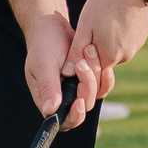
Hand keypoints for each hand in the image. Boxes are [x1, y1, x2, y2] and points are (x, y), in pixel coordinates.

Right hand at [23, 11, 96, 129]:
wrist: (52, 27)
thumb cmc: (43, 45)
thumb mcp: (43, 65)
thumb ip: (48, 87)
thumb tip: (50, 111)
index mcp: (48, 98)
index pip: (62, 120)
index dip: (74, 116)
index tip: (79, 101)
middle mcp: (63, 97)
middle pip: (82, 106)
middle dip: (86, 87)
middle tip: (81, 64)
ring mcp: (76, 88)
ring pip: (94, 95)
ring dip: (94, 77)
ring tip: (87, 54)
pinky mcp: (88, 79)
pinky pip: (102, 84)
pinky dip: (104, 75)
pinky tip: (104, 65)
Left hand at [66, 0, 147, 120]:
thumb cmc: (107, 2)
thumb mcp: (86, 26)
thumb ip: (77, 51)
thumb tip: (67, 73)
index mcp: (109, 57)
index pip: (92, 70)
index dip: (83, 57)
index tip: (82, 39)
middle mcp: (125, 56)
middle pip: (103, 60)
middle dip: (94, 48)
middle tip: (92, 24)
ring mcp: (136, 46)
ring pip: (114, 50)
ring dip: (106, 40)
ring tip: (104, 19)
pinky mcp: (142, 36)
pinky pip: (125, 41)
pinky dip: (118, 33)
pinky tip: (115, 17)